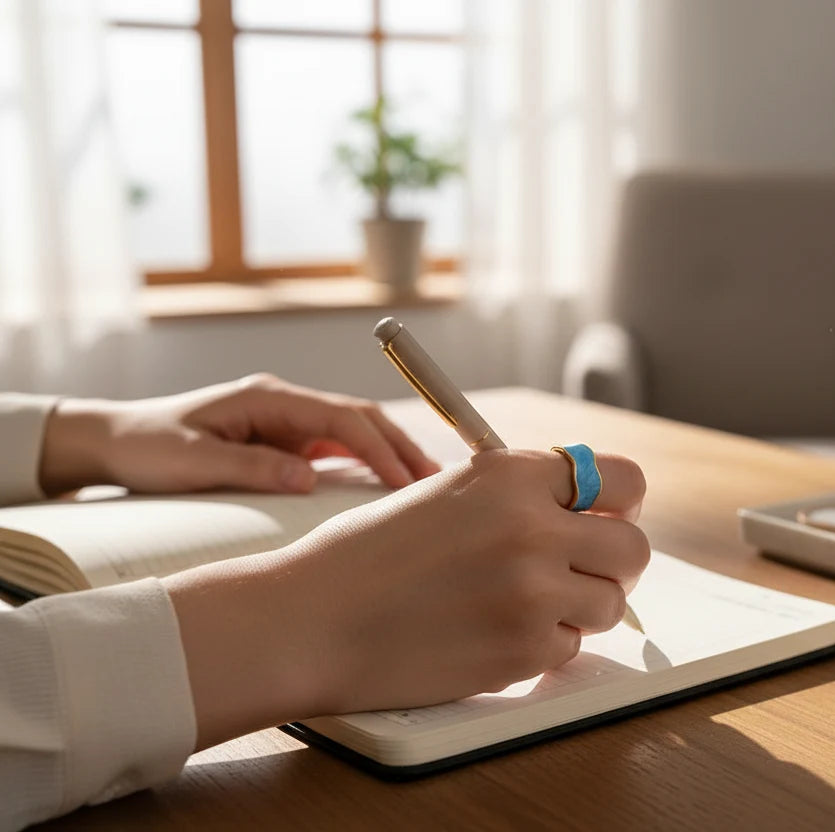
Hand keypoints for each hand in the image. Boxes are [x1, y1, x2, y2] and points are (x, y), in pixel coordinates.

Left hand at [38, 373, 439, 494]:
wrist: (114, 441)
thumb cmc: (147, 447)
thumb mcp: (192, 462)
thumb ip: (252, 468)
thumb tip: (309, 480)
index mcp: (268, 398)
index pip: (342, 418)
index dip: (378, 448)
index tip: (404, 481)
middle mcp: (284, 404)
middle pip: (361, 419)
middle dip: (401, 448)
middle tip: (437, 484)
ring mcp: (286, 421)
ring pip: (355, 434)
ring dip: (390, 457)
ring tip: (424, 489)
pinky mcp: (284, 442)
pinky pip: (337, 451)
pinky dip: (367, 467)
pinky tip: (385, 491)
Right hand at [164, 449, 649, 748]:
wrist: (313, 620)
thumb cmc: (367, 554)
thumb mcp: (446, 491)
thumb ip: (518, 493)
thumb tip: (585, 506)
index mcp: (513, 475)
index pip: (623, 480)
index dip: (619, 503)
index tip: (605, 518)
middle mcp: (534, 528)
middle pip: (633, 547)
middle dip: (613, 561)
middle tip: (580, 570)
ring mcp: (534, 593)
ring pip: (610, 603)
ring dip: (580, 606)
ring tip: (525, 603)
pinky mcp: (524, 651)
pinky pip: (570, 648)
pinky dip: (542, 645)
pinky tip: (494, 632)